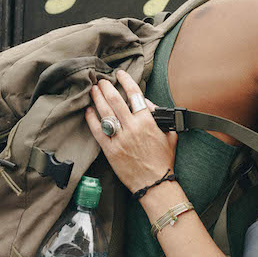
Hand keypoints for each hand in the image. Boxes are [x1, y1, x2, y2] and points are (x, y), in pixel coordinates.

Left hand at [85, 70, 175, 193]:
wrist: (154, 183)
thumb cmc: (163, 160)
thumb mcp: (169, 134)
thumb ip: (160, 116)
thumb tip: (147, 103)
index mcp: (148, 121)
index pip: (135, 94)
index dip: (126, 80)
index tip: (119, 74)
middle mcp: (132, 128)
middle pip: (115, 100)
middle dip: (106, 87)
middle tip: (101, 80)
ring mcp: (120, 139)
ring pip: (105, 113)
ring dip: (97, 98)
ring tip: (93, 90)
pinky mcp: (110, 150)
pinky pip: (98, 131)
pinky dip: (91, 119)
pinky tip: (88, 111)